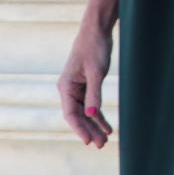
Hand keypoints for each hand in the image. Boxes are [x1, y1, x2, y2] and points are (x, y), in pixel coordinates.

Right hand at [57, 24, 114, 147]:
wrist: (97, 29)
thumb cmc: (94, 47)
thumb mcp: (96, 71)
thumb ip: (94, 93)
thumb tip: (92, 115)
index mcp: (66, 86)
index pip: (71, 113)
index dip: (80, 128)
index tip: (89, 141)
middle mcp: (68, 89)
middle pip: (78, 116)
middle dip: (89, 130)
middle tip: (101, 145)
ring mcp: (77, 87)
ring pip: (85, 112)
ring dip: (94, 125)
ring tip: (105, 140)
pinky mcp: (86, 85)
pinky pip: (91, 105)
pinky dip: (98, 116)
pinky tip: (107, 127)